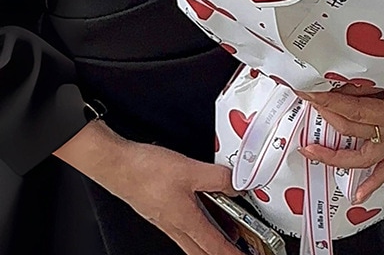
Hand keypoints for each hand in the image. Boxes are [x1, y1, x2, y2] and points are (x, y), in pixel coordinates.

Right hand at [55, 122, 241, 254]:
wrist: (119, 165)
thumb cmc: (147, 171)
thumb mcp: (191, 169)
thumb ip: (217, 177)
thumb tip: (235, 185)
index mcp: (185, 220)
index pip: (213, 246)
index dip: (231, 253)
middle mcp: (174, 225)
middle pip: (201, 250)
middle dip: (219, 253)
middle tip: (235, 251)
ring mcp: (165, 219)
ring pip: (191, 239)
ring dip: (209, 241)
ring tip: (225, 235)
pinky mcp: (158, 210)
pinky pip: (182, 226)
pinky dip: (196, 226)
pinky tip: (200, 213)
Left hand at [296, 52, 383, 201]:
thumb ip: (363, 82)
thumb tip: (333, 85)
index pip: (350, 110)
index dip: (325, 101)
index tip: (307, 92)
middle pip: (351, 130)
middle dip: (326, 114)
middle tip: (308, 100)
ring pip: (363, 157)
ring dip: (336, 155)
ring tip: (313, 152)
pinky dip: (372, 181)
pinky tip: (359, 194)